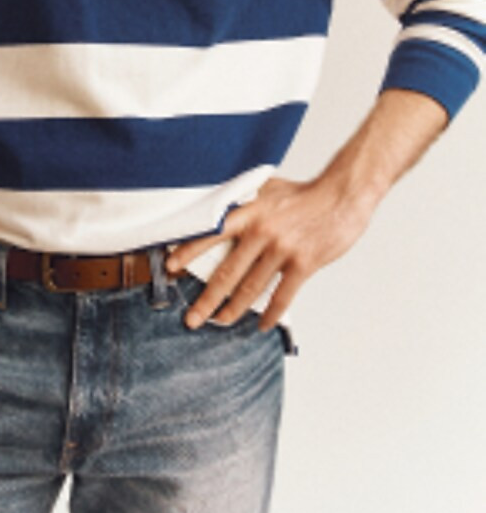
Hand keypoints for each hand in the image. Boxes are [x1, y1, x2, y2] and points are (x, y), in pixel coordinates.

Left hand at [165, 175, 376, 331]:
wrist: (342, 196)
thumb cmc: (303, 193)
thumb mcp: (266, 188)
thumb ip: (243, 202)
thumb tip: (218, 210)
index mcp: (249, 212)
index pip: (210, 233)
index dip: (188, 250)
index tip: (171, 266)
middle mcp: (261, 232)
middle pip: (227, 272)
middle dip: (206, 299)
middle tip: (191, 317)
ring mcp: (282, 250)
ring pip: (251, 288)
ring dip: (233, 309)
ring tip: (220, 322)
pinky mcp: (303, 264)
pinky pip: (282, 296)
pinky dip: (270, 313)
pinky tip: (261, 324)